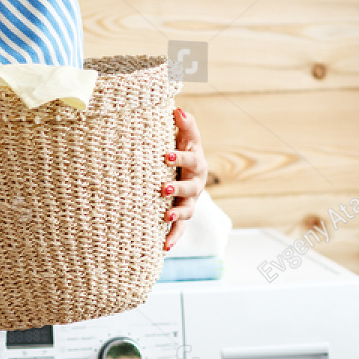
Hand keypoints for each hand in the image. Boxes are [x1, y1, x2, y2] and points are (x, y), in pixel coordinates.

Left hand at [160, 107, 207, 251]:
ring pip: (187, 210)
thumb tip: (178, 109)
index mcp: (196, 162)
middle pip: (191, 187)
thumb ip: (184, 124)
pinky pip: (180, 228)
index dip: (180, 157)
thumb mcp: (185, 136)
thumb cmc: (183, 149)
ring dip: (177, 215)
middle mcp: (196, 183)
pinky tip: (164, 248)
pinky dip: (174, 238)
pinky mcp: (183, 215)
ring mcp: (191, 201)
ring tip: (166, 217)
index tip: (165, 155)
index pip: (190, 158)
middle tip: (163, 189)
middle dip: (178, 188)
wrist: (187, 169)